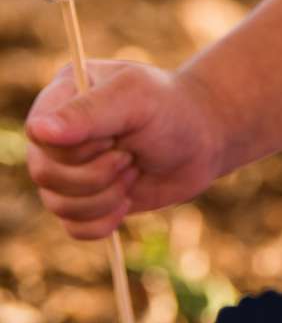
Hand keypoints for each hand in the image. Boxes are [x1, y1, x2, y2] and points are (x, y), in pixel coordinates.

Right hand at [25, 59, 225, 238]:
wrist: (204, 141)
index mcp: (64, 95)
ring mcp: (69, 168)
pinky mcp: (84, 200)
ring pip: (56, 204)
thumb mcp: (136, 99)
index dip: (76, 147)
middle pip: (44, 173)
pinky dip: (102, 222)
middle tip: (130, 157)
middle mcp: (58, 133)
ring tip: (133, 171)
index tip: (114, 137)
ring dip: (104, 196)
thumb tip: (37, 130)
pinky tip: (127, 201)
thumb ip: (87, 112)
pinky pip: (72, 227)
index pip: (38, 134)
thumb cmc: (172, 110)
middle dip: (95, 174)